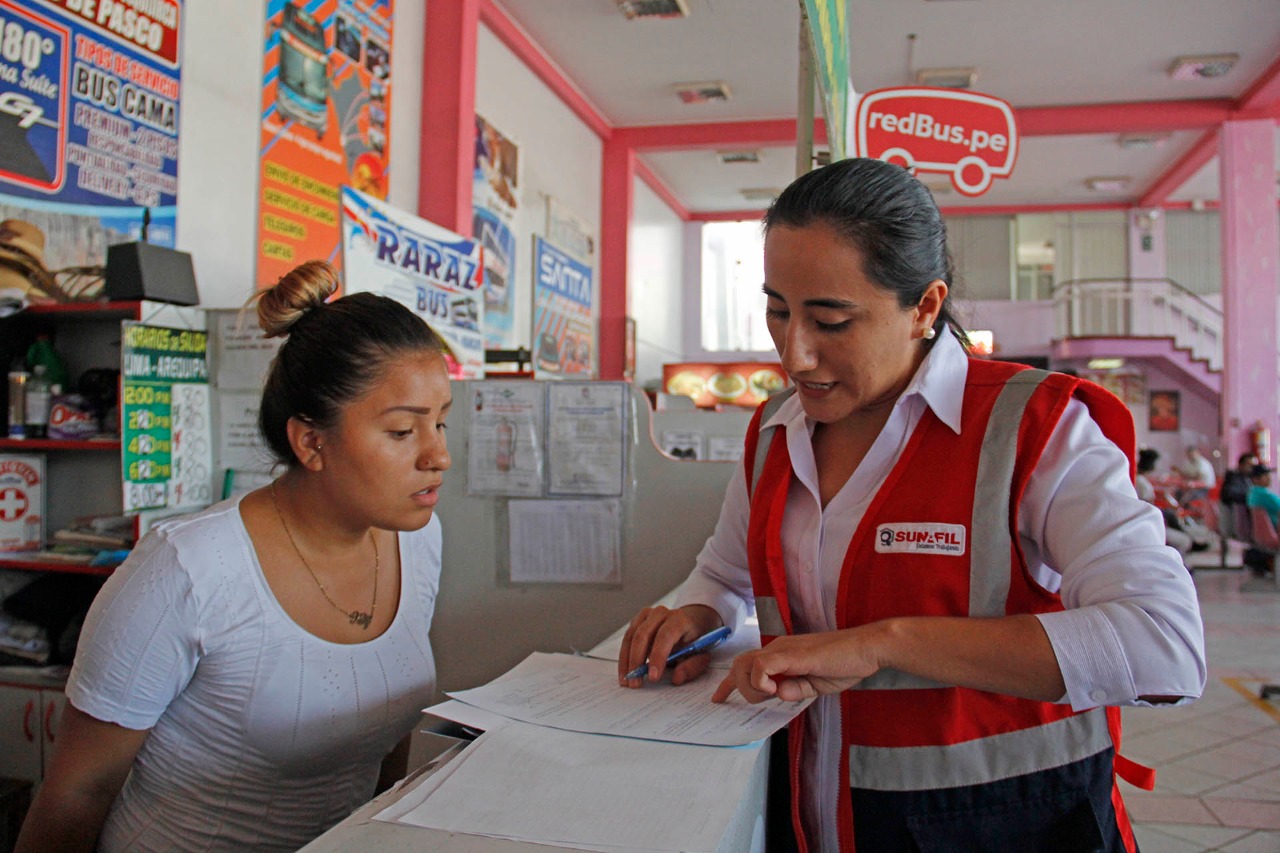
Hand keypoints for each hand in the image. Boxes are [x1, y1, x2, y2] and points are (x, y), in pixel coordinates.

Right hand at [617, 604, 720, 687]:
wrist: (692, 621)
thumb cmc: (695, 638)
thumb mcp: (702, 654)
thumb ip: (692, 666)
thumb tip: (676, 678)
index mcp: (679, 619)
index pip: (665, 636)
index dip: (657, 657)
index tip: (652, 677)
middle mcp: (661, 613)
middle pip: (643, 635)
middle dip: (636, 661)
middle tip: (636, 682)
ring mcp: (647, 615)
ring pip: (631, 637)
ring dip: (626, 661)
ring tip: (627, 680)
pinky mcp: (637, 621)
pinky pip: (627, 638)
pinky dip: (624, 656)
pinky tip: (625, 671)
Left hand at [710, 628, 882, 703]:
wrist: (867, 648)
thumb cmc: (846, 664)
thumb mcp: (815, 684)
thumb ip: (795, 689)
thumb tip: (779, 695)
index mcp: (782, 654)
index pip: (746, 665)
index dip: (729, 683)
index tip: (719, 698)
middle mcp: (778, 648)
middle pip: (739, 664)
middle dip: (738, 687)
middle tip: (761, 699)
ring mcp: (784, 649)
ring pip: (745, 664)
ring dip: (752, 686)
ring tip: (773, 694)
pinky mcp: (793, 654)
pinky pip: (762, 666)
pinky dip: (762, 681)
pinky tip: (778, 689)